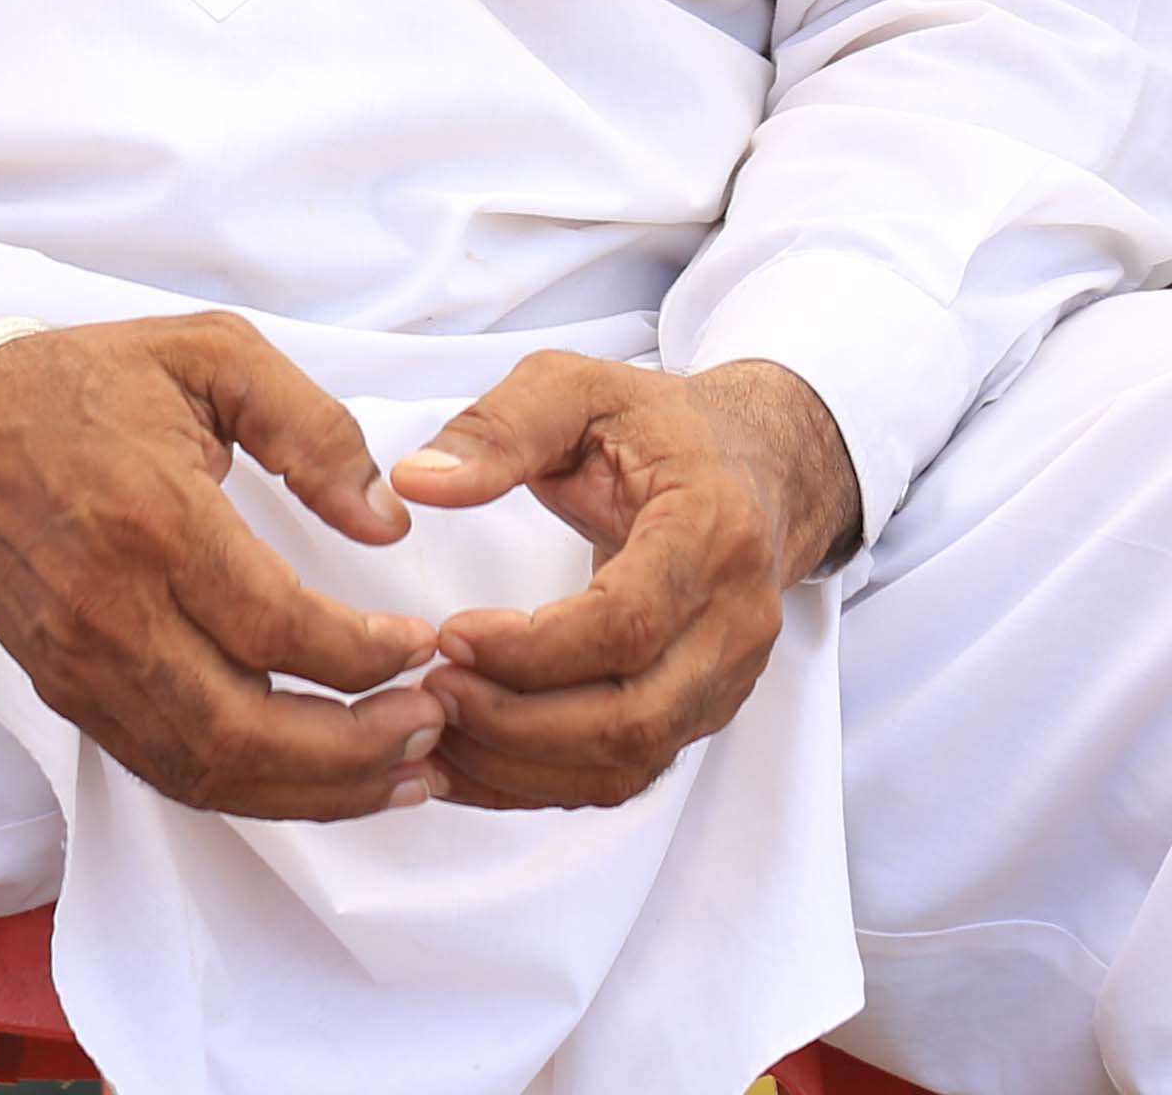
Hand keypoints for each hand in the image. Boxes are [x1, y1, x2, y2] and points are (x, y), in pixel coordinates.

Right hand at [0, 288, 447, 820]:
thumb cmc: (84, 384)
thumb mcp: (209, 352)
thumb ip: (311, 426)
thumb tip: (387, 522)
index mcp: (155, 519)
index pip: (277, 628)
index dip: (366, 657)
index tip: (426, 646)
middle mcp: (113, 611)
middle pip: (245, 730)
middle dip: (357, 750)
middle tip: (434, 730)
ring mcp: (83, 667)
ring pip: (210, 771)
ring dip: (317, 791)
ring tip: (404, 774)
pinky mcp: (70, 695)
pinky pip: (170, 771)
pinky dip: (255, 793)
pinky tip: (321, 781)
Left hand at [392, 354, 853, 810]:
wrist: (754, 468)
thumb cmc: (660, 427)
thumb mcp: (577, 389)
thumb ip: (499, 429)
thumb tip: (417, 481)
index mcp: (712, 531)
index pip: (628, 623)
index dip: (532, 648)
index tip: (448, 634)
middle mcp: (735, 620)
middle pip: (632, 717)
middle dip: (516, 722)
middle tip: (429, 691)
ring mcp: (726, 678)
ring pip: (628, 763)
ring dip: (520, 764)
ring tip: (433, 727)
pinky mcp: (700, 713)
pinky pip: (623, 776)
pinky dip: (538, 782)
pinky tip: (465, 758)